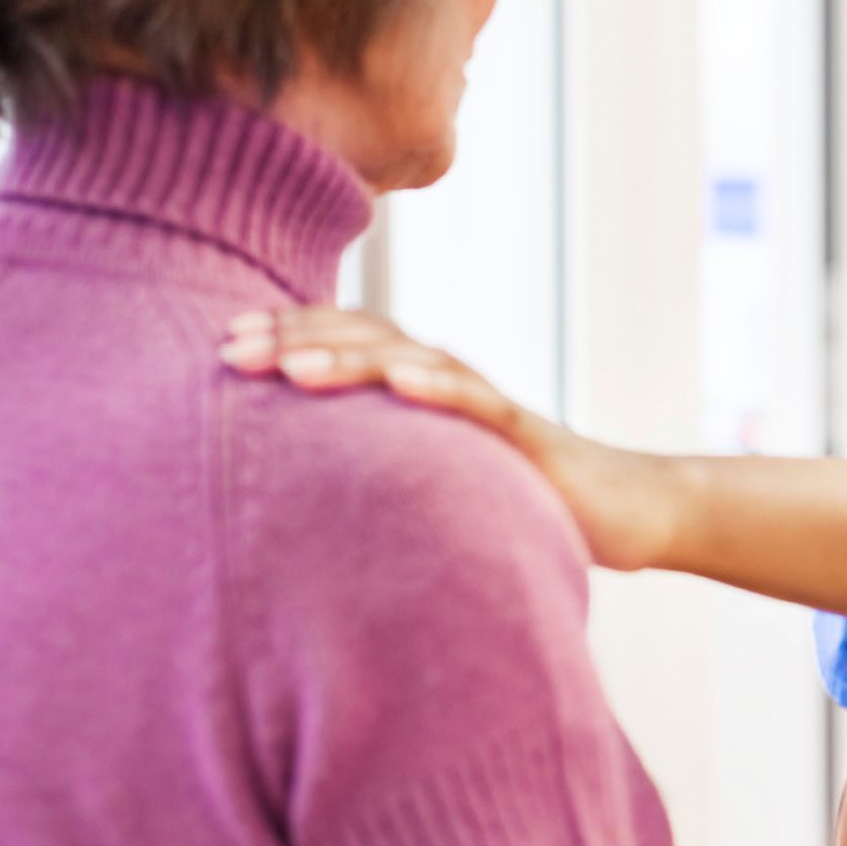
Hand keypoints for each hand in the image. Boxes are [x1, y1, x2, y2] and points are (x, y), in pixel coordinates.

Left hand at [219, 307, 680, 571]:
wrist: (627, 510)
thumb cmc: (522, 498)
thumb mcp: (433, 480)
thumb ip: (377, 469)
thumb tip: (287, 493)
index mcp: (420, 390)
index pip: (345, 344)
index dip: (285, 335)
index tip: (219, 345)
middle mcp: (449, 383)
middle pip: (367, 340)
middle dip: (296, 338)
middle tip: (229, 349)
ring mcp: (490, 406)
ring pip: (415, 363)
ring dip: (351, 361)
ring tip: (292, 367)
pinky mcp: (531, 440)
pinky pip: (484, 407)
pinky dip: (442, 390)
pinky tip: (403, 384)